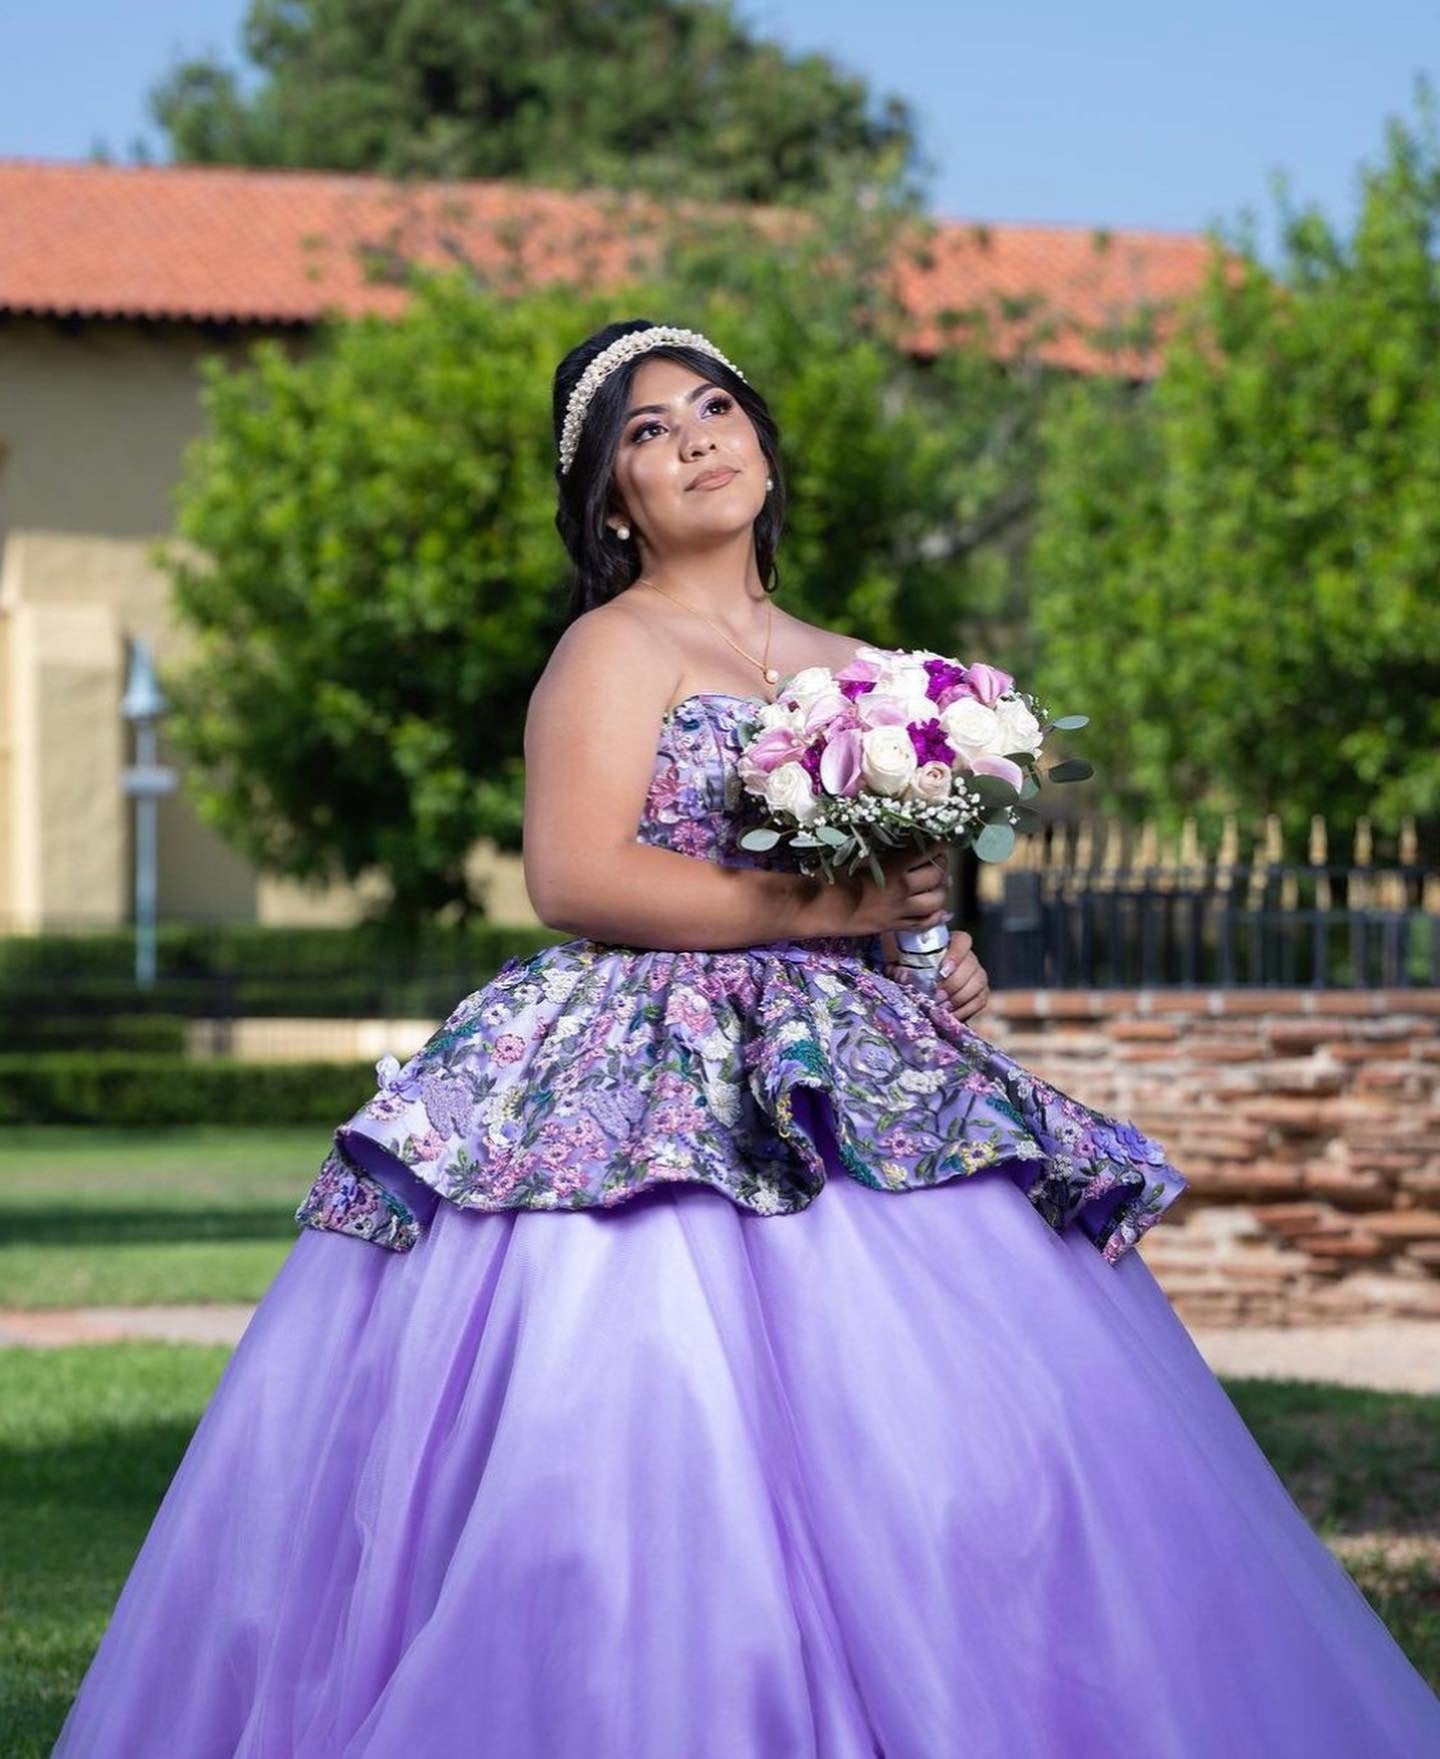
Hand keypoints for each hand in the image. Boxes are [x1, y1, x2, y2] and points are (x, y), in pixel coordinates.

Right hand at [823, 840, 950, 938]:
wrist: (818, 908)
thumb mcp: (857, 855)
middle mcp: (902, 891)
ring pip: (935, 901)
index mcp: (893, 869)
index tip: (940, 839)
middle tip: (940, 858)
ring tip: (941, 882)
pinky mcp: (893, 926)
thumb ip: (883, 851)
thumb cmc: (832, 877)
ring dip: (942, 890)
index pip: (926, 853)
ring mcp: (899, 911)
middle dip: (942, 864)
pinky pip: (922, 924)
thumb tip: (902, 843)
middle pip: (936, 876)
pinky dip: (936, 917)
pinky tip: (941, 911)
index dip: (938, 845)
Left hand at [884, 927, 990, 1022]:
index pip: (963, 941)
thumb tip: (903, 974)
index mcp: (949, 943)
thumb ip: (897, 968)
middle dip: (955, 983)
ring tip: (943, 1008)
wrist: (917, 990)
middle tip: (938, 997)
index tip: (943, 971)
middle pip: (971, 965)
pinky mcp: (979, 992)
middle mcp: (967, 957)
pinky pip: (980, 1000)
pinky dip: (966, 1009)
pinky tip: (951, 1015)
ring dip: (961, 997)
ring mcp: (976, 974)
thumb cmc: (908, 971)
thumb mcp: (899, 966)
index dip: (956, 955)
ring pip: (979, 982)